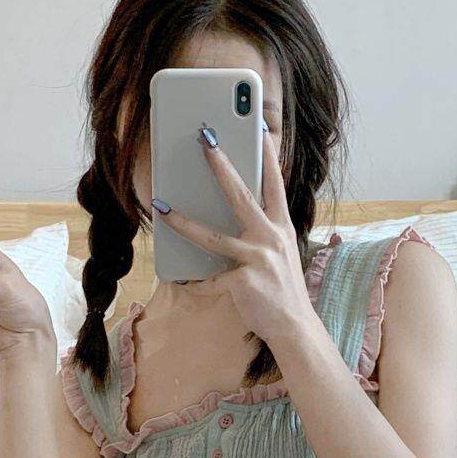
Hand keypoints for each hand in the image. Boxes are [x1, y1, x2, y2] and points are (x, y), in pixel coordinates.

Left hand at [151, 125, 312, 346]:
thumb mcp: (280, 255)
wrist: (295, 328)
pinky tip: (182, 280)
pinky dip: (195, 282)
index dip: (266, 156)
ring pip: (212, 236)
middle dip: (221, 165)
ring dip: (183, 221)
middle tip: (205, 139)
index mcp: (281, 229)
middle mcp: (271, 238)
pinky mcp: (243, 282)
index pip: (274, 185)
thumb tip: (237, 218)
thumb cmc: (284, 291)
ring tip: (161, 205)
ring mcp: (257, 259)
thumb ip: (263, 234)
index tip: (257, 129)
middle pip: (241, 195)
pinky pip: (210, 280)